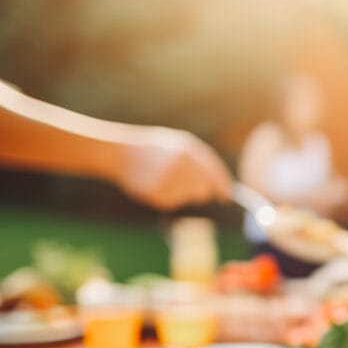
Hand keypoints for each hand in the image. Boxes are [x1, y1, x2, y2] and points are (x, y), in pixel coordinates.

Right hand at [116, 127, 231, 209]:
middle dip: (202, 190)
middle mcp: (182, 166)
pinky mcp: (158, 195)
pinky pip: (174, 202)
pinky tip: (156, 184)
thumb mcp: (179, 145)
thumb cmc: (155, 150)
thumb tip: (227, 189)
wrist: (120, 154)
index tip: (226, 197)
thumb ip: (203, 163)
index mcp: (189, 150)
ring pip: (191, 196)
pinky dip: (168, 197)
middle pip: (205, 190)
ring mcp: (170, 181)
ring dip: (184, 192)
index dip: (222, 187)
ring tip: (166, 178)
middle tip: (185, 182)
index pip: (215, 174)